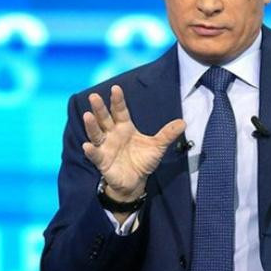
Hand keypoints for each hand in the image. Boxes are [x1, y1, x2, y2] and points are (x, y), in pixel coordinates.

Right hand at [82, 85, 185, 200]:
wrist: (136, 182)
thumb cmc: (143, 160)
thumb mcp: (158, 146)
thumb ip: (167, 134)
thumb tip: (183, 122)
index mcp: (125, 127)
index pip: (120, 111)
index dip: (118, 100)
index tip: (115, 88)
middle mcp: (112, 134)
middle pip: (105, 119)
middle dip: (99, 108)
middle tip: (94, 96)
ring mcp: (105, 147)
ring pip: (96, 134)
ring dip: (91, 125)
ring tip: (87, 115)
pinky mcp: (102, 161)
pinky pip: (95, 155)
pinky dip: (91, 151)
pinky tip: (87, 146)